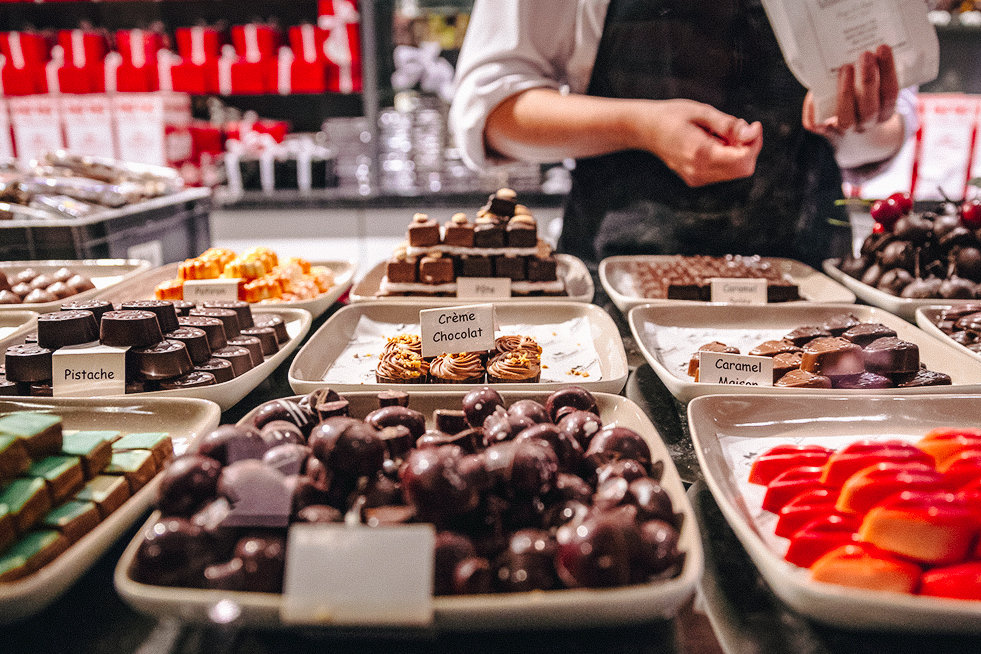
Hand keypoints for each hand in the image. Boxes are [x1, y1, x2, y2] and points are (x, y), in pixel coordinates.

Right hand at [636, 99, 762, 186]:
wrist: (646, 130)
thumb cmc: (671, 116)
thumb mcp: (702, 112)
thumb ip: (729, 125)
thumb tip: (752, 133)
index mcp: (700, 153)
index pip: (743, 159)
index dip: (754, 142)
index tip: (753, 125)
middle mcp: (698, 171)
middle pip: (743, 169)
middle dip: (748, 148)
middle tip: (737, 128)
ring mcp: (697, 178)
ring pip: (735, 172)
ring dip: (738, 152)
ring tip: (720, 134)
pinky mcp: (696, 179)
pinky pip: (724, 173)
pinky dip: (728, 158)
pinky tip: (714, 143)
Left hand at [803, 44, 898, 136]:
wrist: (852, 136)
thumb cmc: (864, 100)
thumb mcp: (875, 88)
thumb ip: (873, 71)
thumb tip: (860, 42)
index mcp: (884, 112)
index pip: (889, 95)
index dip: (887, 72)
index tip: (882, 48)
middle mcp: (866, 124)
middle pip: (870, 108)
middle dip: (868, 80)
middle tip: (865, 55)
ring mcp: (845, 131)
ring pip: (847, 118)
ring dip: (846, 92)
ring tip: (845, 67)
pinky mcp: (824, 132)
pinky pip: (817, 123)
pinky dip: (813, 107)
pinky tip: (814, 90)